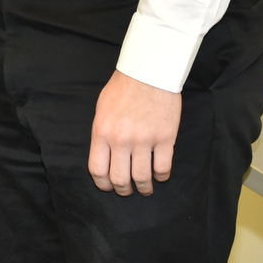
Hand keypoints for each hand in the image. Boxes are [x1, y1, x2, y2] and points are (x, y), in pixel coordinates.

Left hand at [88, 69, 181, 195]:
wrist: (148, 72)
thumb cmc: (123, 88)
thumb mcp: (102, 109)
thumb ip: (102, 134)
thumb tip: (104, 156)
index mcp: (101, 132)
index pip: (98, 170)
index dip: (103, 184)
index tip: (108, 186)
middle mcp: (120, 139)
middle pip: (120, 179)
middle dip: (124, 190)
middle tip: (128, 190)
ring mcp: (143, 140)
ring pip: (142, 178)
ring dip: (144, 187)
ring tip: (146, 187)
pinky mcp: (165, 138)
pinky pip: (163, 168)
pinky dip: (161, 176)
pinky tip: (160, 175)